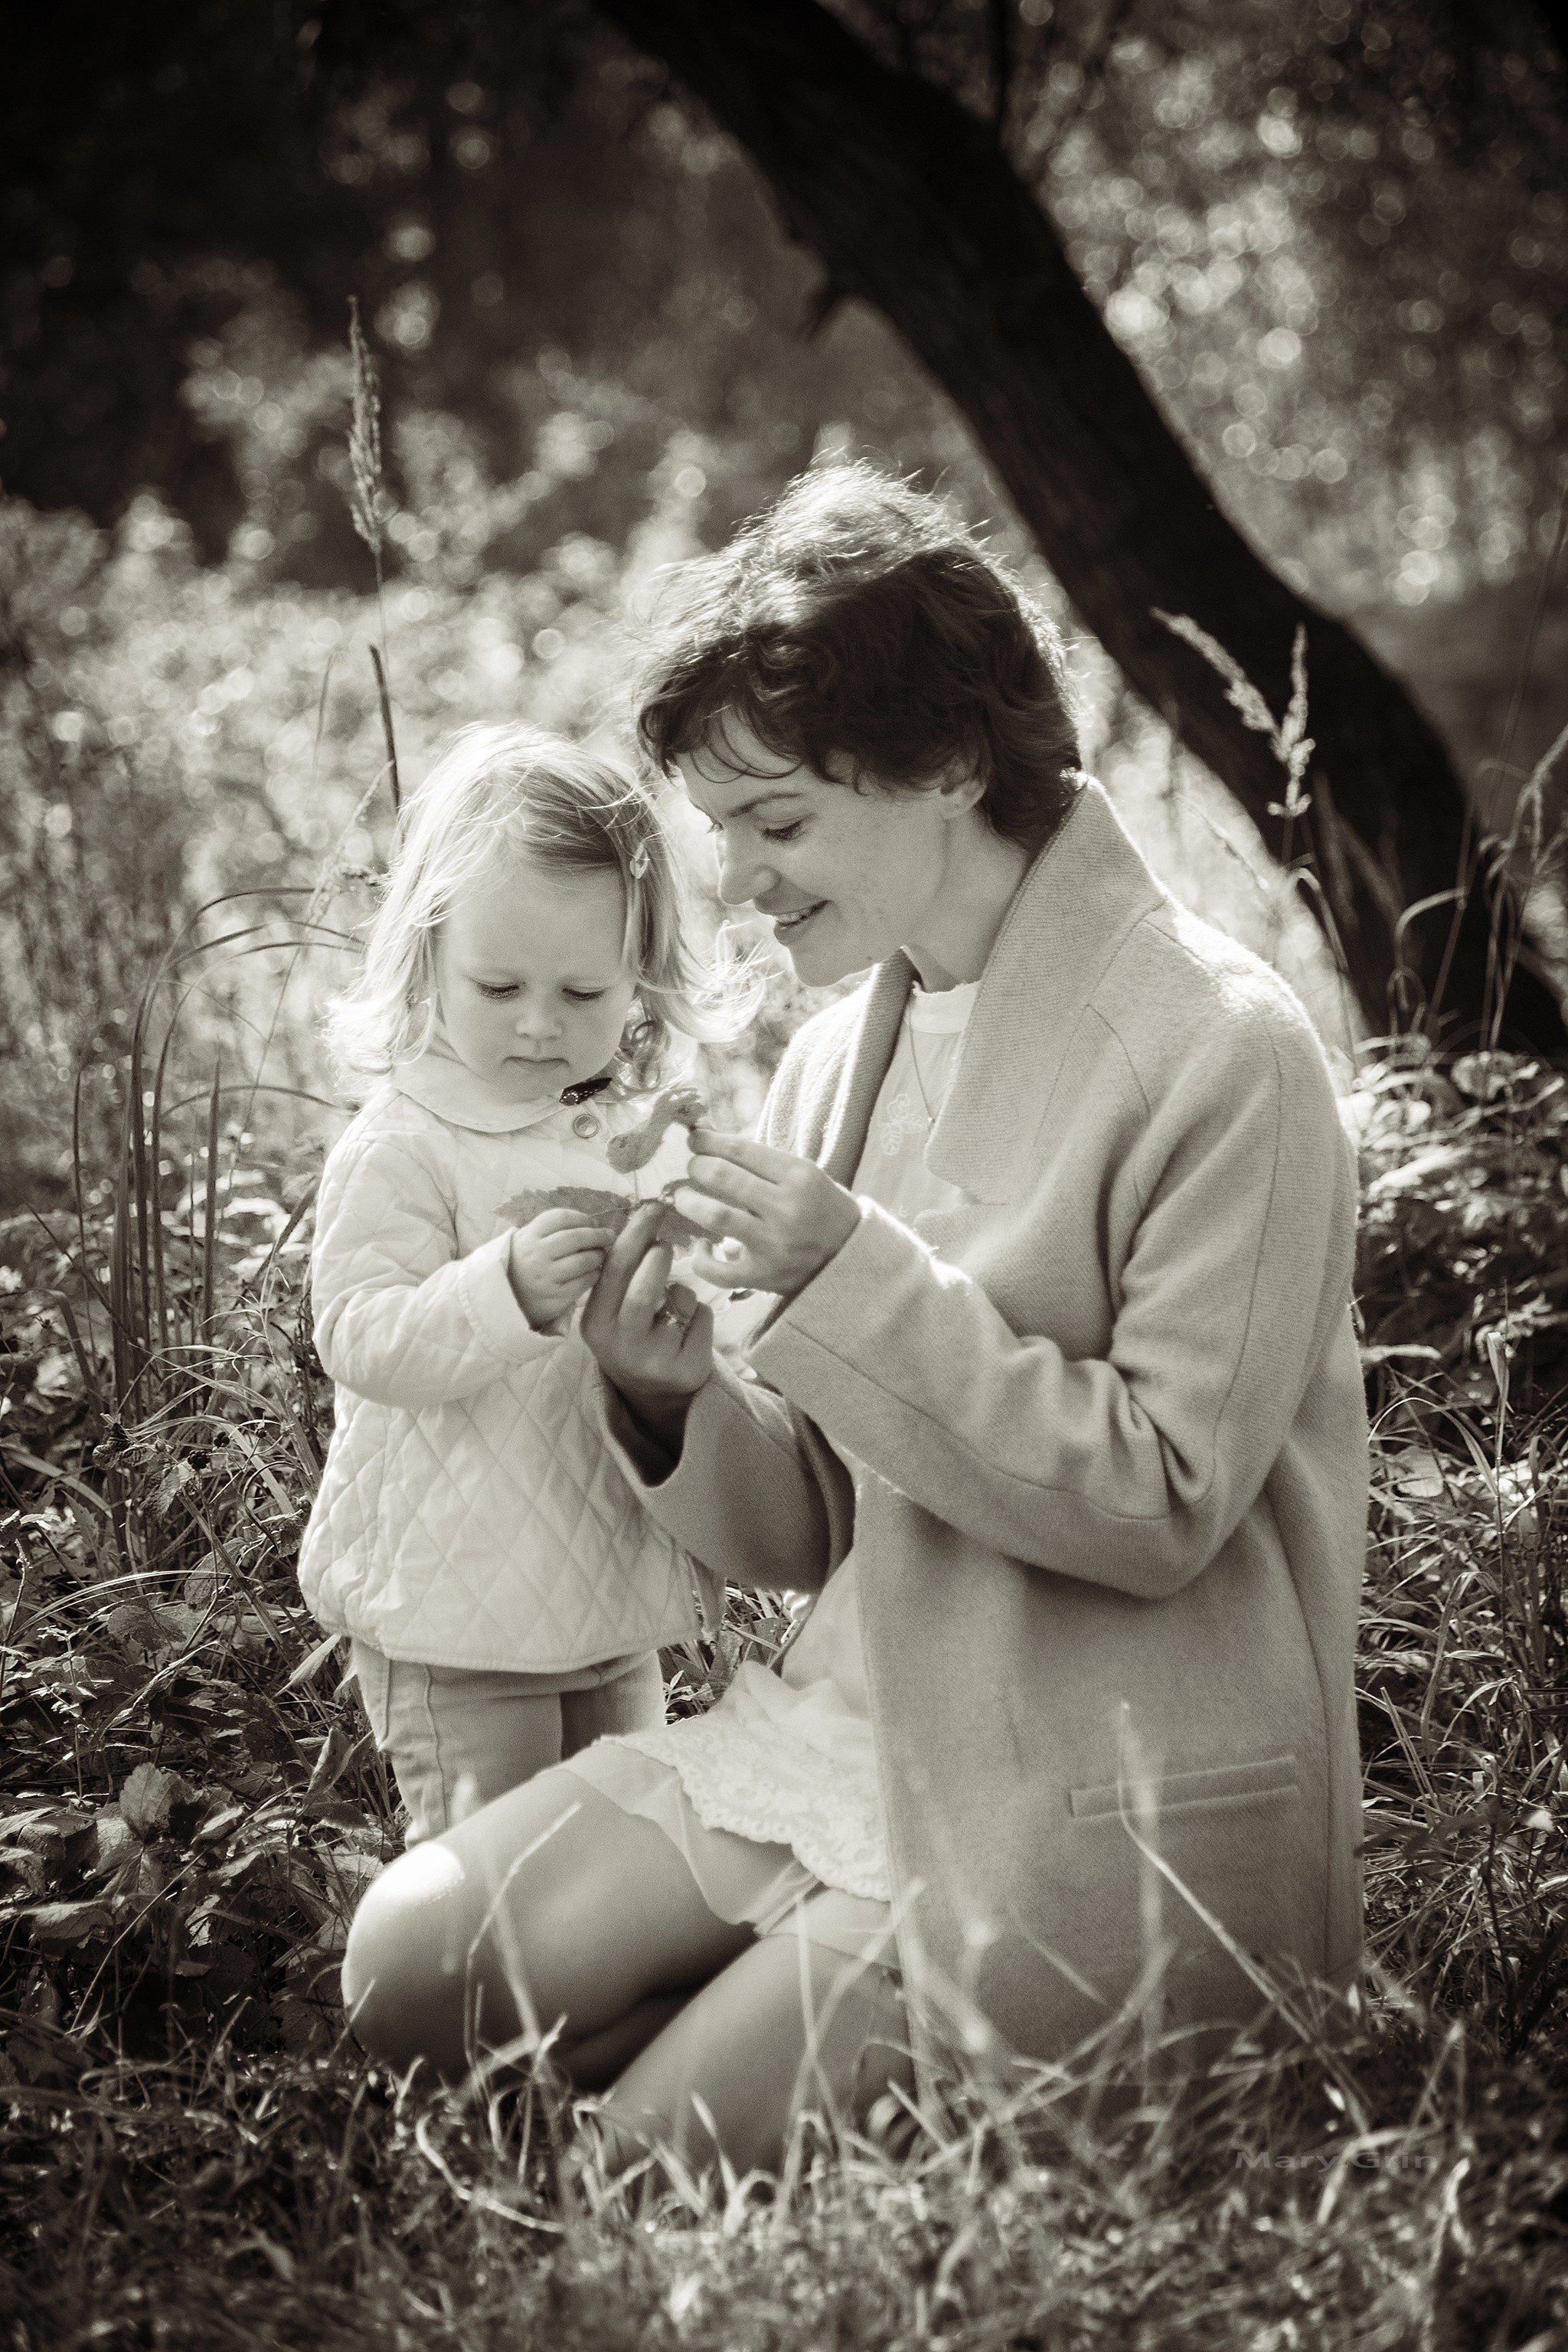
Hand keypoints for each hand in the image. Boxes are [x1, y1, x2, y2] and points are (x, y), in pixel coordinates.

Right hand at [507, 1208, 615, 1328]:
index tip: (593, 1222)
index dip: (582, 1218)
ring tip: (600, 1255)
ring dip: (598, 1256)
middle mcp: (536, 1255)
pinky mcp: (555, 1298)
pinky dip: (594, 1274)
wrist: (507, 1298)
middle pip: (576, 1238)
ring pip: (584, 1260)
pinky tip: (594, 1272)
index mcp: (529, 1236)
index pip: (561, 1218)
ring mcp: (545, 1278)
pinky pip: (584, 1282)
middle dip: (598, 1235)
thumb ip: (552, 1228)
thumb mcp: (527, 1239)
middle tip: (609, 1236)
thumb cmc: (525, 1263)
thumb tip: (590, 1222)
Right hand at [580, 1202, 714, 1444]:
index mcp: (595, 1323)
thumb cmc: (633, 1334)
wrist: (653, 1391)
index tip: (652, 1206)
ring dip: (682, 1290)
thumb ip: (622, 1273)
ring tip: (674, 1302)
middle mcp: (618, 1344)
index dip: (634, 1234)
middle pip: (642, 1290)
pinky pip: (702, 1317)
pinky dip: (699, 1312)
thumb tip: (643, 1218)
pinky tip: (688, 1330)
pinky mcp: (684, 1368)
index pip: (613, 1271)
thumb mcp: (614, 1309)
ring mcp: (652, 1360)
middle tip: (665, 1246)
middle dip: (658, 1258)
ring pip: (678, 1301)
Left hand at [672, 1131, 859, 1298]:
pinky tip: (702, 1246)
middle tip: (693, 1168)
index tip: (694, 1139)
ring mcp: (775, 1245)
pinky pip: (719, 1270)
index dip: (709, 1141)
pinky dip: (701, 1259)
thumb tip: (708, 1139)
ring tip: (684, 1198)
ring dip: (690, 1202)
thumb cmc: (823, 1210)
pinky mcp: (764, 1276)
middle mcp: (787, 1208)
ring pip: (716, 1216)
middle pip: (722, 1177)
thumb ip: (761, 1162)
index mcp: (800, 1176)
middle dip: (697, 1166)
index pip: (742, 1150)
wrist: (853, 1259)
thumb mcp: (804, 1176)